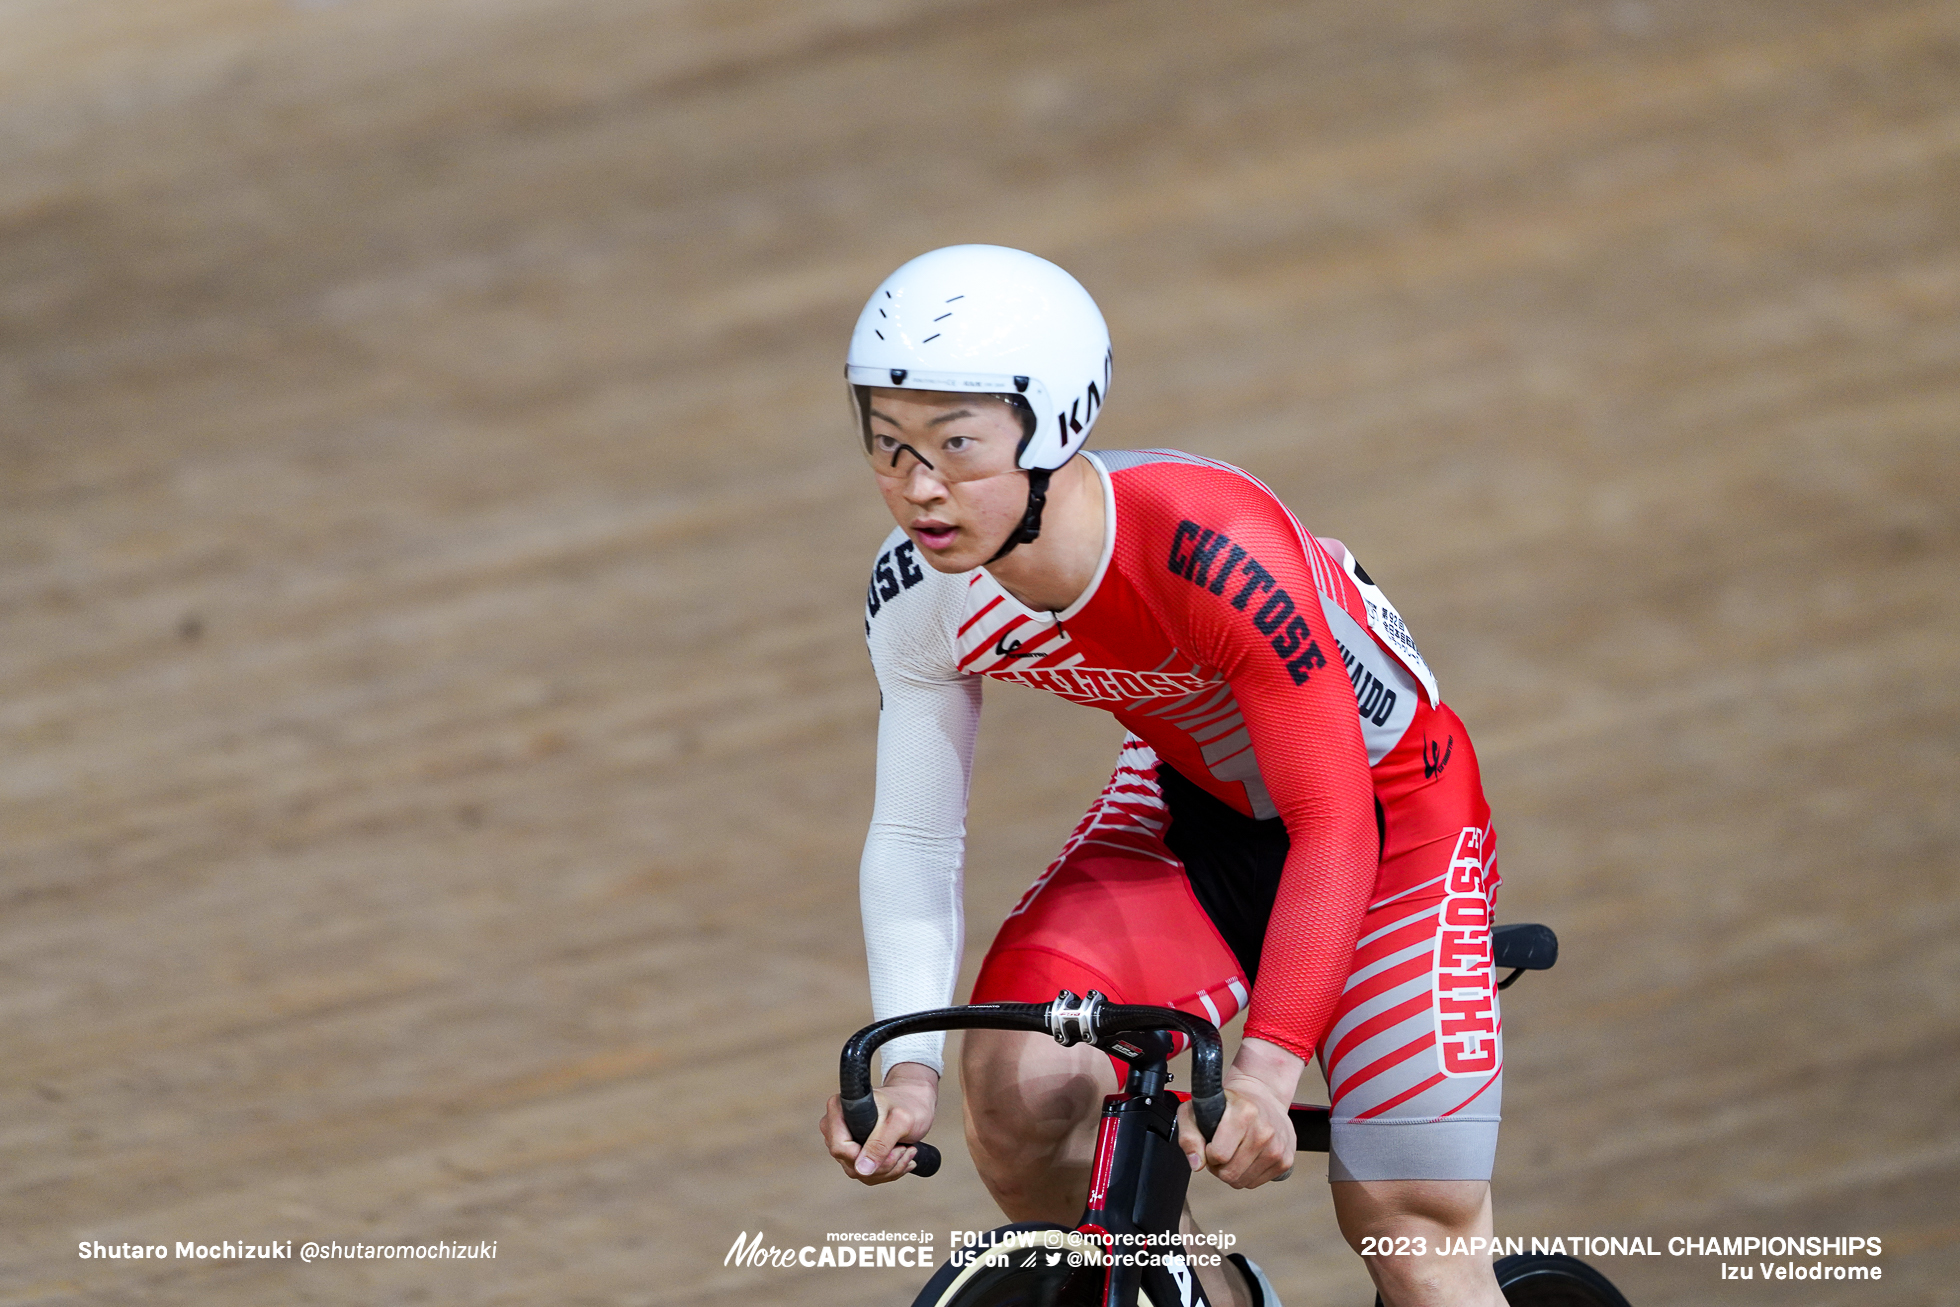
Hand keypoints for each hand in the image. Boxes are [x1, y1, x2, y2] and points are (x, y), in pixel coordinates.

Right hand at [821, 1061, 938, 1184]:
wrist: (914, 1102)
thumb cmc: (907, 1104)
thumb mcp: (899, 1121)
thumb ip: (881, 1143)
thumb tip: (862, 1169)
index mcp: (839, 1109)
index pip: (840, 1147)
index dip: (865, 1155)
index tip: (892, 1147)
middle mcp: (835, 1127)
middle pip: (851, 1164)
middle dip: (884, 1163)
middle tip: (905, 1149)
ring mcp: (843, 1142)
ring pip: (860, 1173)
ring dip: (889, 1168)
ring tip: (907, 1151)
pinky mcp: (853, 1154)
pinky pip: (867, 1175)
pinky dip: (888, 1171)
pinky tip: (902, 1157)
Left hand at [1178, 1037, 1302, 1187]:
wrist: (1262, 1094)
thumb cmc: (1229, 1102)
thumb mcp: (1198, 1109)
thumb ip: (1189, 1136)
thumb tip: (1196, 1164)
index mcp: (1244, 1114)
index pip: (1219, 1155)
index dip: (1208, 1154)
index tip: (1211, 1144)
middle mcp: (1264, 1131)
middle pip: (1230, 1173)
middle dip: (1219, 1167)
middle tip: (1221, 1150)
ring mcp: (1277, 1147)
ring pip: (1243, 1182)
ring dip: (1233, 1171)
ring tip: (1234, 1152)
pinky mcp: (1286, 1160)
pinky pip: (1256, 1183)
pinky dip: (1247, 1174)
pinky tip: (1247, 1156)